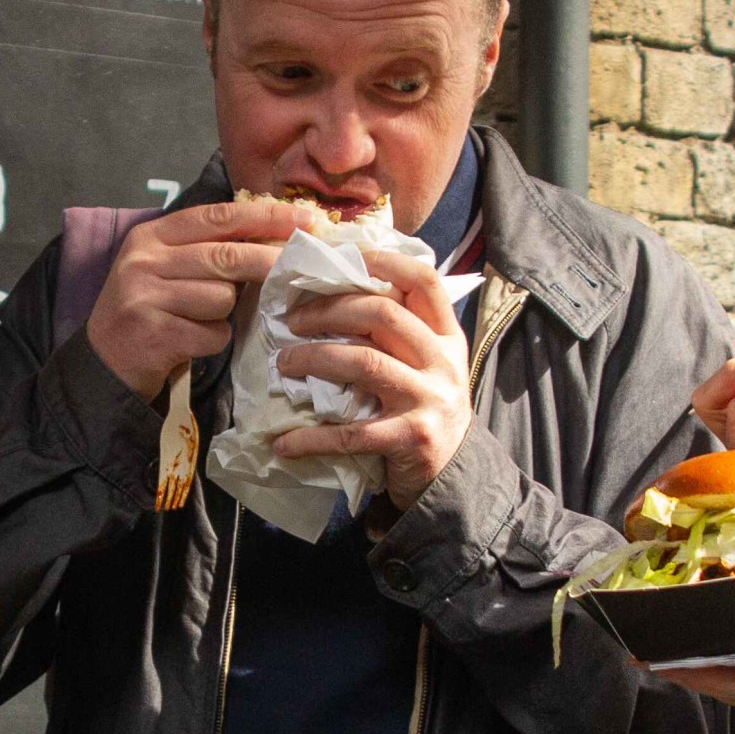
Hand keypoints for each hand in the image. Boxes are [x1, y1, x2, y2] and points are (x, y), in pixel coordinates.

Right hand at [85, 199, 304, 399]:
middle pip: (225, 257)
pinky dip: (213, 340)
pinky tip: (191, 342)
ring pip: (222, 299)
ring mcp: (146, 297)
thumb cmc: (147, 311)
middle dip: (268, 262)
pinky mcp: (156, 334)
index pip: (216, 217)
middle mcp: (144, 261)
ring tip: (199, 320)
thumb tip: (273, 238)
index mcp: (150, 237)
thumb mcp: (164, 269)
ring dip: (225, 314)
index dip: (264, 216)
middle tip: (298, 268)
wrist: (103, 364)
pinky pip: (213, 333)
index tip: (304, 219)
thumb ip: (205, 250)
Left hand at [273, 248, 472, 516]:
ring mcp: (429, 400)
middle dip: (328, 311)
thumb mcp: (424, 365)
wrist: (452, 476)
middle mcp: (442, 362)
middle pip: (382, 315)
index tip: (341, 256)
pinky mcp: (410, 438)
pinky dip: (311, 438)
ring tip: (283, 364)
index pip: (424, 282)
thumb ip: (398, 333)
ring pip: (364, 363)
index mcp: (446, 337)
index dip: (382, 261)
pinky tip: (283, 443)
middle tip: (292, 321)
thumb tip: (334, 292)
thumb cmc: (424, 410)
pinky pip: (351, 433)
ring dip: (314, 358)